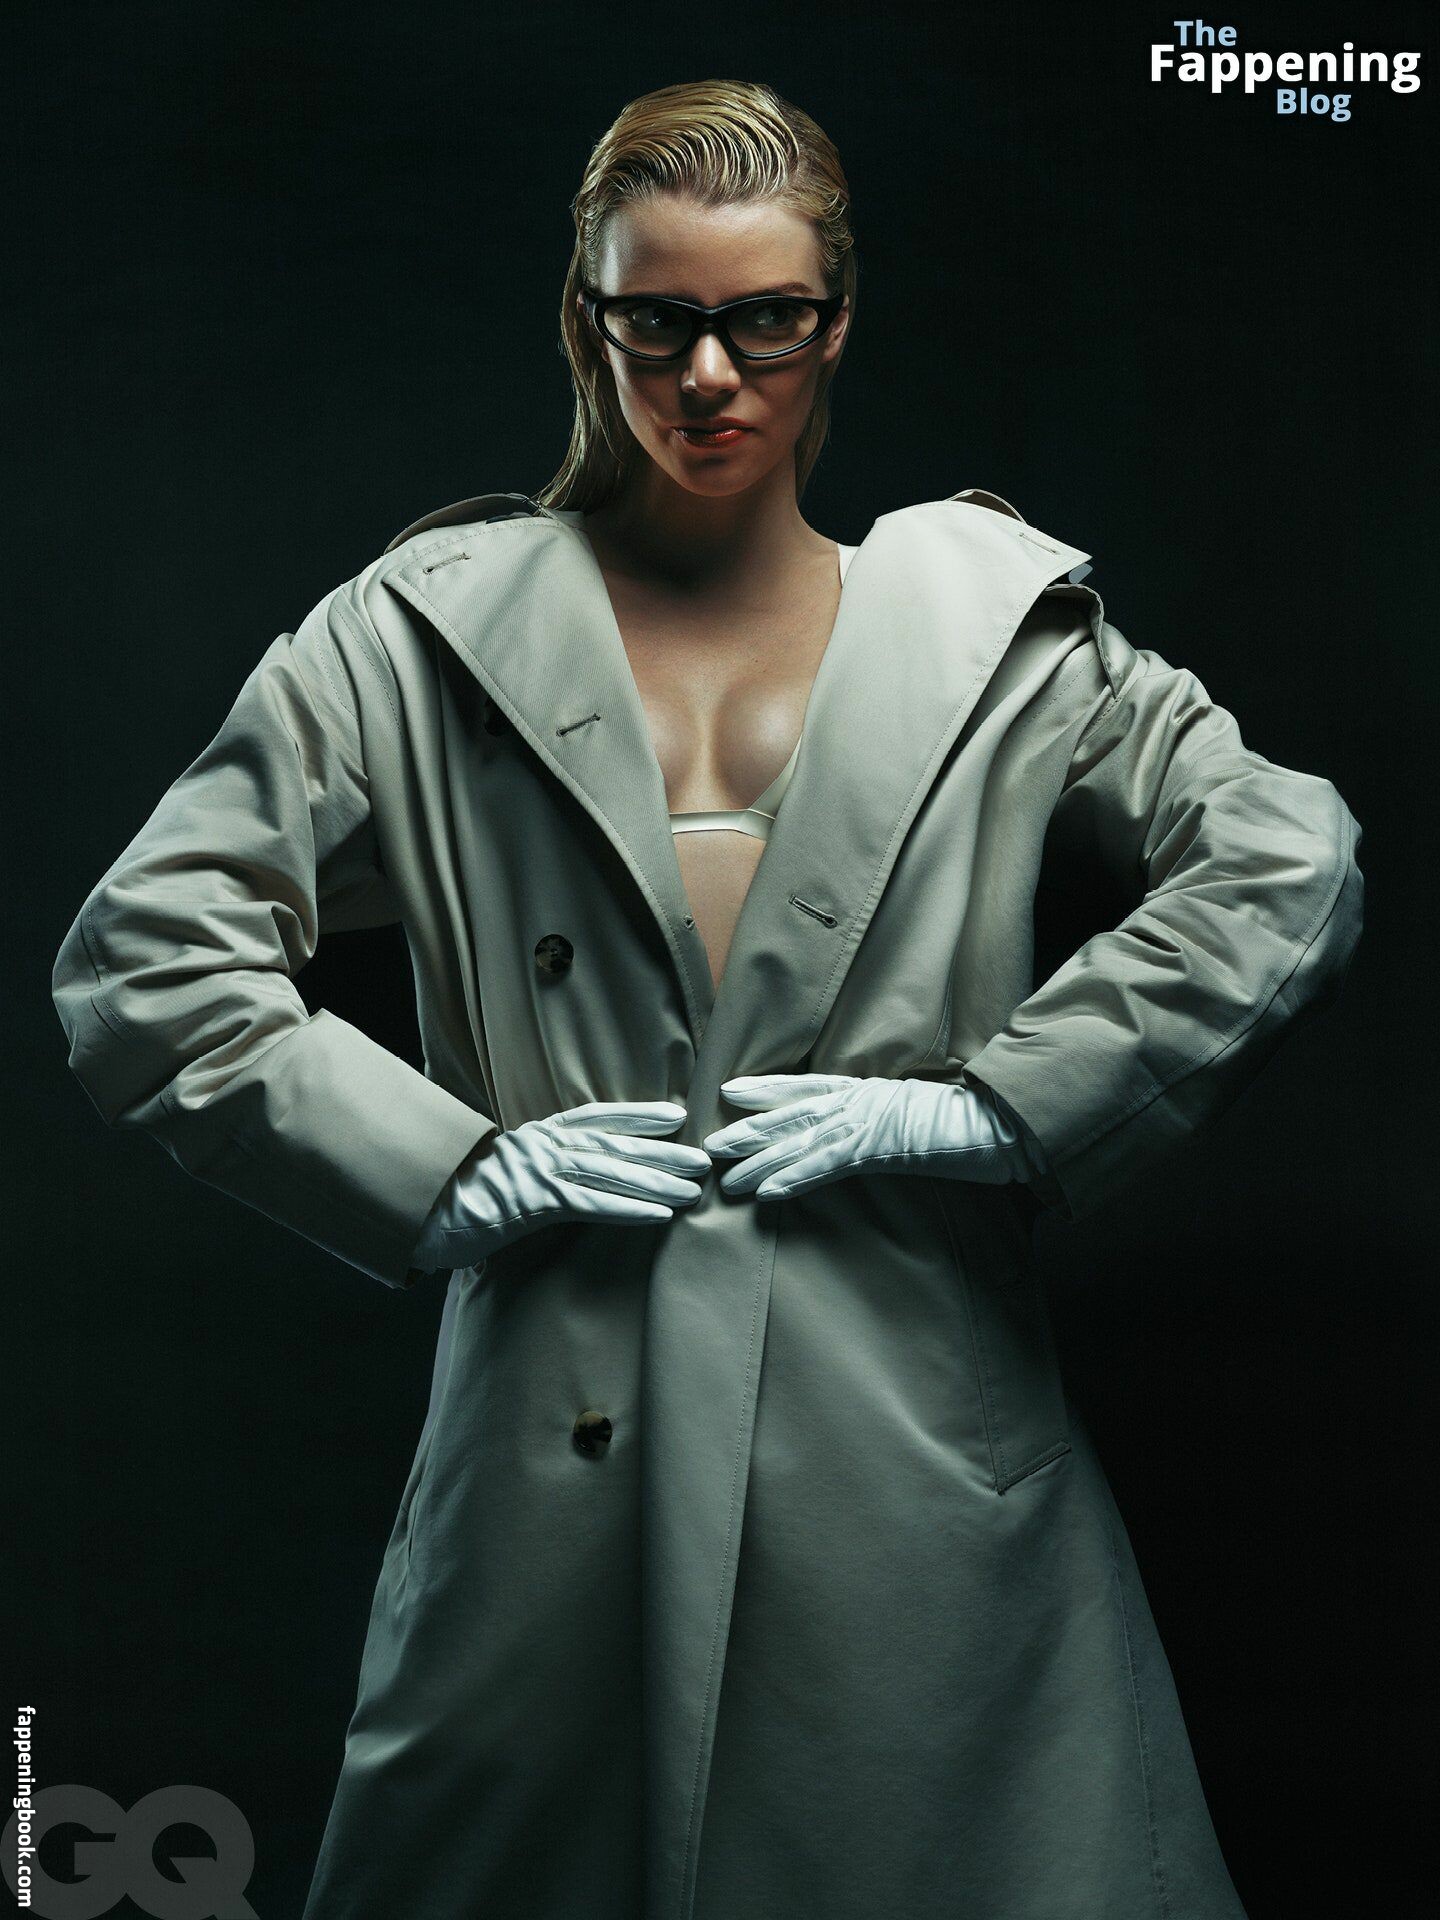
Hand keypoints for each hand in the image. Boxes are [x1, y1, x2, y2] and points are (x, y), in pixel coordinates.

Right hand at [411, 1099, 710, 1271]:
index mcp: (534, 1136)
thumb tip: (549, 1183)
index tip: (673, 1115)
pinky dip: (628, 1209)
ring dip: (656, 1181)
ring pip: (610, 1172)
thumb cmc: (450, 1196)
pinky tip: (660, 1215)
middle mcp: (541, 1145)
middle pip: (614, 1144)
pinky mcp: (532, 1201)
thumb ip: (528, 1173)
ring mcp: (537, 1170)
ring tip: (693, 1189)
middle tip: (704, 1158)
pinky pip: (590, 1204)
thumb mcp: (497, 1175)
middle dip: (662, 1151)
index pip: (595, 1118)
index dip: (636, 1115)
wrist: (413, 1207)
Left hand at [702, 1072, 1046, 1199]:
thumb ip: (890, 1118)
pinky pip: (828, 1166)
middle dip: (751, 1131)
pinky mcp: (879, 1148)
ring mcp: (867, 1122)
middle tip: (711, 1145)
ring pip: (801, 1142)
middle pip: (793, 1114)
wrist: (1002, 1120)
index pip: (808, 1086)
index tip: (732, 1091)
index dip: (768, 1089)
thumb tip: (875, 1130)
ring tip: (727, 1178)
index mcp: (870, 1090)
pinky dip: (796, 1178)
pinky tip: (769, 1193)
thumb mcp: (921, 1113)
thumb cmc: (971, 1121)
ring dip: (761, 1162)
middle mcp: (861, 1101)